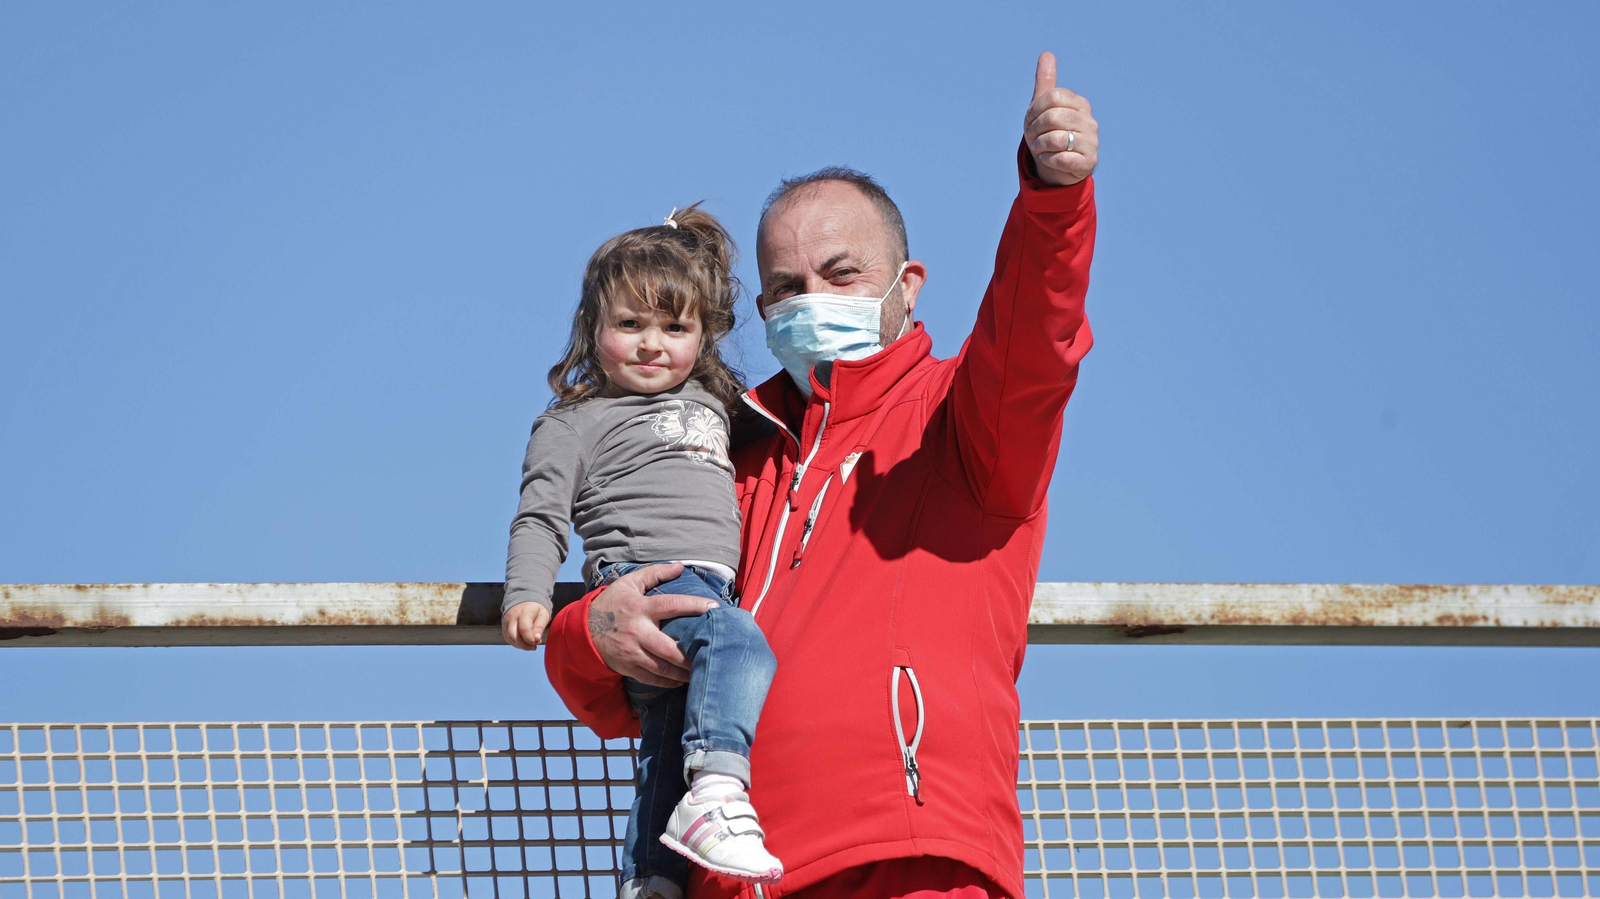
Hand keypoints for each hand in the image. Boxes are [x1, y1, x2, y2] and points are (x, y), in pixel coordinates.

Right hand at [502, 602, 551, 650]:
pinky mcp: (504, 627)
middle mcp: (512, 617)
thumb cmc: (535, 609)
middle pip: (514, 636)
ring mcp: (506, 622)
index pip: (524, 629)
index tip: (538, 642)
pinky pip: (508, 639)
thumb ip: (540, 627)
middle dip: (524, 645)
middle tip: (534, 645)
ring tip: (530, 644)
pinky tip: (524, 642)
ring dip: (521, 645)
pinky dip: (517, 644)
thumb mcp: (543, 614)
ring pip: (510, 639)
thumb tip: (536, 639)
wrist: (524, 601)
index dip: (530, 639)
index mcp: (523, 612)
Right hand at [587, 562, 719, 687]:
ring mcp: (632, 652)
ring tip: (701, 670)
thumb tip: (680, 566)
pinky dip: (669, 682)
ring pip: (662, 668)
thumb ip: (655, 573)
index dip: (694, 606)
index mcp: (640, 608)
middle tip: (711, 653)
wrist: (582, 629)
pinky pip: (652, 678)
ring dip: (683, 672)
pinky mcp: (628, 667)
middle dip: (691, 655)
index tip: (714, 608)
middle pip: (669, 648)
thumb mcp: (629, 583)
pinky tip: (682, 680)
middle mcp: (637, 632)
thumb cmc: (611, 604)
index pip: (671, 605)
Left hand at [1024, 51, 1098, 186]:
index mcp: (1079, 103)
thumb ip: (1046, 82)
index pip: (1052, 97)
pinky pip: (1062, 158)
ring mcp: (1092, 141)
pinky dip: (1048, 160)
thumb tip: (1047, 54)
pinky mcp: (1089, 162)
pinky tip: (1049, 159)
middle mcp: (1089, 120)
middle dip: (1034, 130)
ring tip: (1041, 149)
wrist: (1056, 168)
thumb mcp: (1042, 108)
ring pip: (1056, 138)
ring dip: (1040, 146)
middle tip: (1032, 139)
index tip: (1031, 120)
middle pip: (1053, 117)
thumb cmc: (1048, 134)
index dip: (1034, 110)